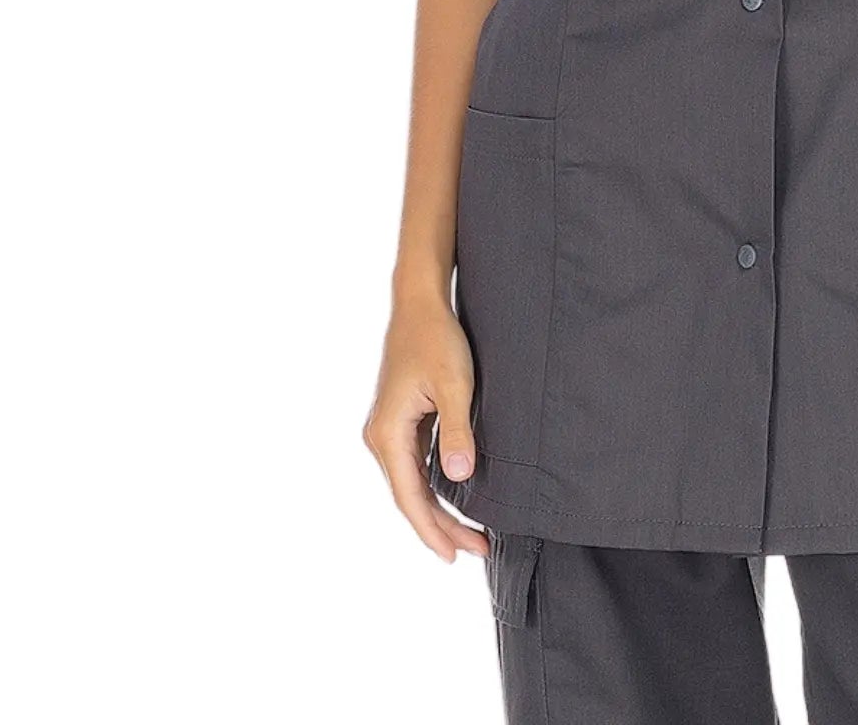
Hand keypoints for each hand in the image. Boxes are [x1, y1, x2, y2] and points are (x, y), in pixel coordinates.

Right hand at [363, 293, 489, 561]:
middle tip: (477, 549)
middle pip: (410, 495)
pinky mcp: (400, 421)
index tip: (453, 556)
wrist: (419, 303)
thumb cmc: (437, 338)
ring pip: (412, 482)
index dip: (431, 530)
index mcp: (387, 433)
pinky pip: (415, 465)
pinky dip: (433, 485)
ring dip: (438, 509)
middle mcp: (380, 437)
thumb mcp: (454, 384)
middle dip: (441, 526)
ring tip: (470, 535)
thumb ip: (457, 432)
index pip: (409, 497)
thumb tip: (457, 478)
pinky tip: (454, 497)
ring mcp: (388, 430)